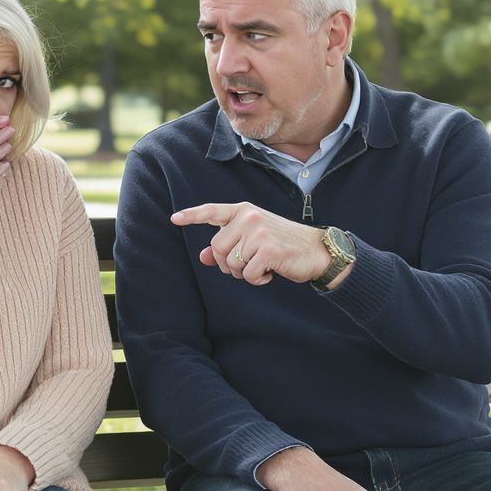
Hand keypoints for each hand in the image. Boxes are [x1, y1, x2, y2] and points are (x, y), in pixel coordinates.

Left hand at [171, 202, 341, 286]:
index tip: (174, 219)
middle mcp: (249, 217)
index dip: (192, 215)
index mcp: (243, 211)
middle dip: (228, 264)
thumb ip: (228, 246)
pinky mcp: (269, 250)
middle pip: (217, 249)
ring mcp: (259, 232)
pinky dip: (257, 279)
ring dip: (244, 273)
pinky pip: (248, 274)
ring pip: (231, 264)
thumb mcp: (253, 240)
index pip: (212, 211)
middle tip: (248, 264)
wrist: (316, 250)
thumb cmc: (282, 244)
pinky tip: (270, 272)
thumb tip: (204, 257)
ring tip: (262, 266)